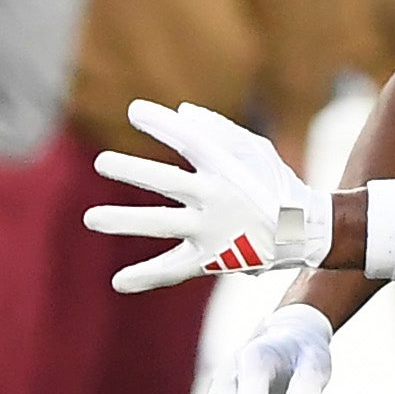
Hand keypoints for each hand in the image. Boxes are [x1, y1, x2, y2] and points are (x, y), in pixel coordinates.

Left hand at [85, 100, 332, 293]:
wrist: (305, 232)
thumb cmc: (276, 184)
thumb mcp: (256, 150)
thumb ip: (218, 130)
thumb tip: (181, 112)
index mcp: (228, 167)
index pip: (189, 140)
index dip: (161, 125)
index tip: (134, 112)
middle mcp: (217, 197)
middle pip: (166, 181)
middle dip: (132, 170)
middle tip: (102, 161)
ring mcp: (212, 230)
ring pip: (160, 224)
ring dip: (123, 219)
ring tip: (89, 217)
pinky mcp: (212, 259)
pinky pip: (174, 269)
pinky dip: (146, 276)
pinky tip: (118, 281)